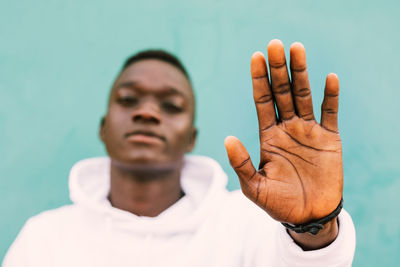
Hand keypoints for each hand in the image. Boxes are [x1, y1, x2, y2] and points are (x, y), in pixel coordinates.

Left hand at [225, 40, 342, 224]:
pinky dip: (330, 97)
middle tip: (274, 45)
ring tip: (296, 49)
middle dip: (278, 69)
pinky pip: (330, 113)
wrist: (308, 217)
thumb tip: (227, 138)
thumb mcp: (254, 188)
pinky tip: (328, 78)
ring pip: (303, 96)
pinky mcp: (329, 139)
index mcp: (268, 136)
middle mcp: (287, 129)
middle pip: (281, 92)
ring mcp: (308, 132)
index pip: (262, 101)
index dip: (259, 80)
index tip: (256, 57)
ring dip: (301, 73)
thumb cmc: (279, 204)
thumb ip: (241, 164)